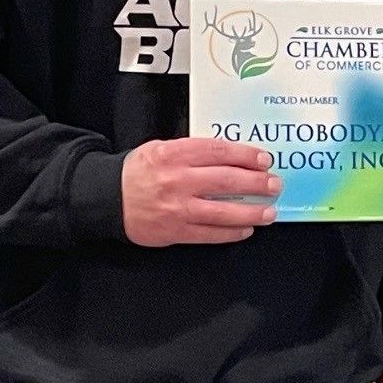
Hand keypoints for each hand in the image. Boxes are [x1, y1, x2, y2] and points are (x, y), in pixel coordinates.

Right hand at [120, 137, 279, 246]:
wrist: (107, 199)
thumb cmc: (138, 172)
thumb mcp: (160, 148)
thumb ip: (192, 151)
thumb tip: (230, 155)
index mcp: (174, 154)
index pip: (218, 151)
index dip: (245, 156)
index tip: (264, 159)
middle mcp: (177, 180)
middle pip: (226, 181)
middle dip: (256, 184)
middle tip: (274, 184)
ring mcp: (177, 208)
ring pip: (222, 212)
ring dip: (250, 213)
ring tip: (269, 212)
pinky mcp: (174, 231)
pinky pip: (209, 234)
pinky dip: (230, 233)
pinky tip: (246, 229)